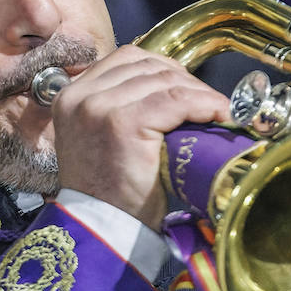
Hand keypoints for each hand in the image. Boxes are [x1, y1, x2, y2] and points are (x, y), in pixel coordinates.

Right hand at [52, 45, 230, 228]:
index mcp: (71, 96)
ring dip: (199, 92)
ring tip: (218, 109)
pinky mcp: (122, 123)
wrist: (102, 231)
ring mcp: (99, 108)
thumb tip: (171, 88)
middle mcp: (80, 96)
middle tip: (209, 102)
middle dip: (184, 80)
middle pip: (146, 65)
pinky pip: (175, 101)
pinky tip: (219, 114)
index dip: (163, 68)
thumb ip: (119, 107)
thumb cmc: (109, 193)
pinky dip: (203, 104)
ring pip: (163, 80)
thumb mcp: (101, 139)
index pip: (125, 59)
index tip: (187, 87)